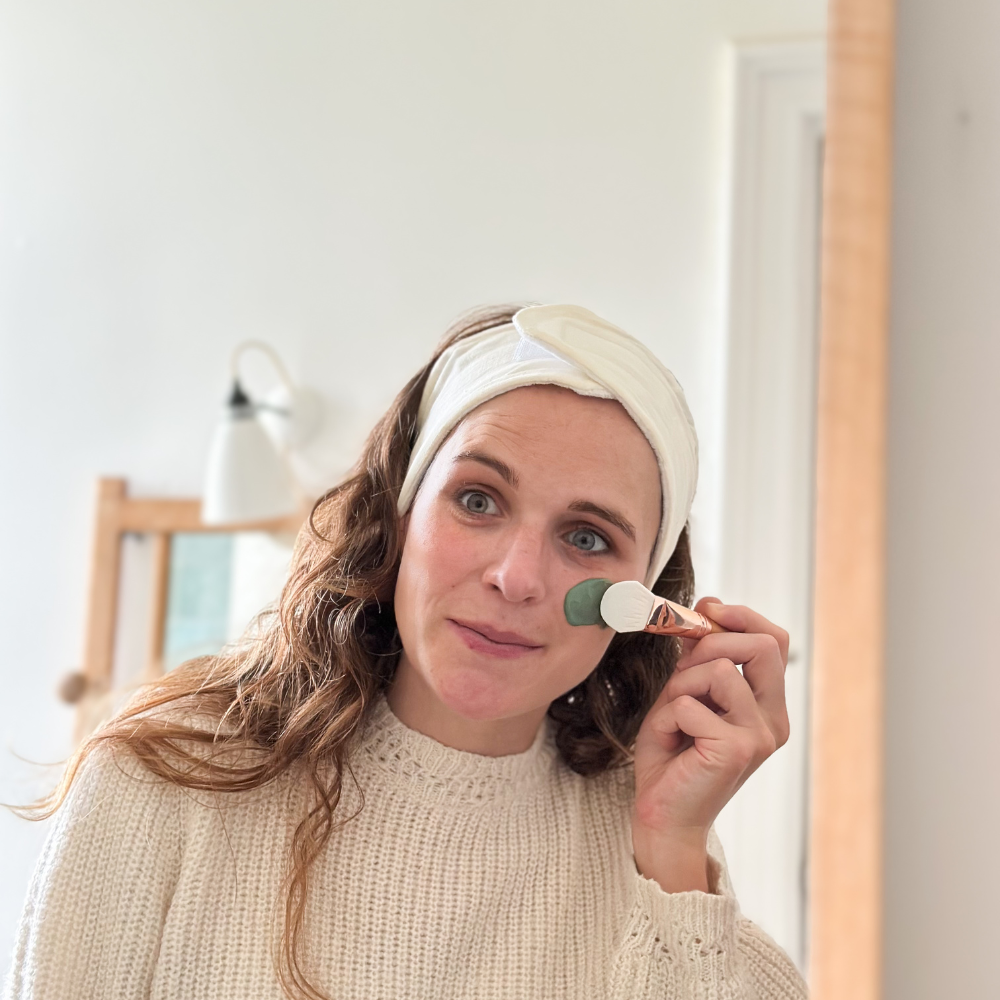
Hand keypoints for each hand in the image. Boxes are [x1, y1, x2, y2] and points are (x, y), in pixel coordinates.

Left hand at [630, 597, 789, 892]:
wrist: (662, 816)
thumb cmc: (672, 756)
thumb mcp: (684, 694)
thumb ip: (697, 658)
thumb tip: (705, 606)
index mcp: (767, 706)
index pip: (775, 641)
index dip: (743, 616)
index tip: (709, 609)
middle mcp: (773, 721)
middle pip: (763, 645)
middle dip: (714, 639)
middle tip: (683, 661)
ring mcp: (759, 736)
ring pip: (717, 670)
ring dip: (680, 685)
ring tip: (673, 718)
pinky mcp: (735, 750)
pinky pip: (690, 704)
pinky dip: (668, 716)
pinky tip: (671, 742)